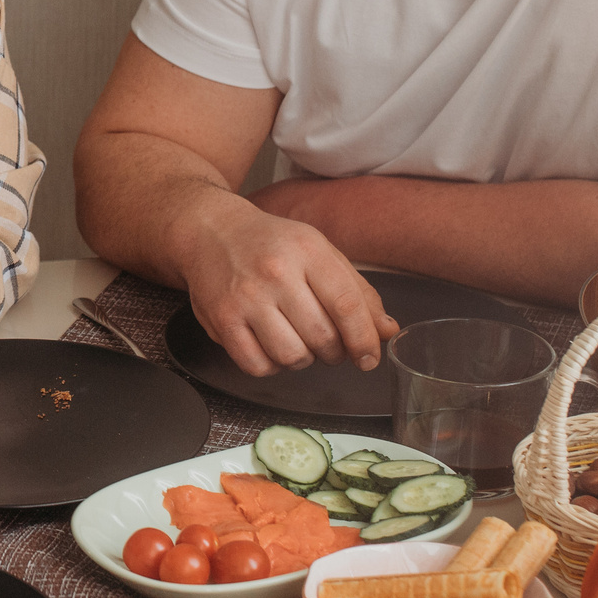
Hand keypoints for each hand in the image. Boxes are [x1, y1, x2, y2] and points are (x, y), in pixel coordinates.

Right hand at [183, 195, 396, 373]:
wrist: (211, 231)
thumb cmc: (271, 244)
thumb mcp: (319, 252)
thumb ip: (357, 292)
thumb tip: (387, 331)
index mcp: (307, 250)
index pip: (346, 305)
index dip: (364, 339)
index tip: (369, 358)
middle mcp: (275, 273)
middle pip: (322, 337)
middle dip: (334, 352)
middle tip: (330, 345)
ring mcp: (245, 298)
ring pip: (292, 356)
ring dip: (303, 359)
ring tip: (298, 342)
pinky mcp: (222, 319)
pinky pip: (257, 366)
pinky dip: (271, 366)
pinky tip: (271, 347)